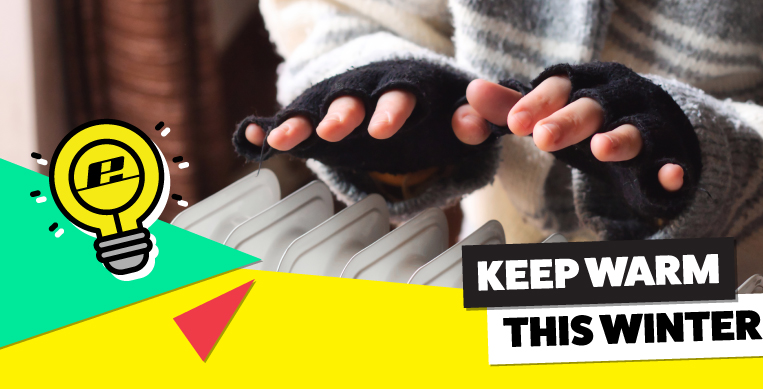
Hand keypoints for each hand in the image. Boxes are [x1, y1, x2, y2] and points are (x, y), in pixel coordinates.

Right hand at [244, 91, 493, 149]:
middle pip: (354, 100)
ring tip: (286, 138)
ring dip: (305, 122)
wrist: (402, 92)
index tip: (383, 129)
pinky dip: (271, 131)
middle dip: (344, 113)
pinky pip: (291, 123)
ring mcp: (339, 106)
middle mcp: (366, 94)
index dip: (392, 110)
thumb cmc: (437, 110)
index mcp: (404, 90)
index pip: (399, 96)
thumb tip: (475, 124)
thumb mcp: (461, 113)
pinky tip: (253, 139)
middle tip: (337, 129)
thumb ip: (475, 121)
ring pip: (319, 111)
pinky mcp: (317, 122)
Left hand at [463, 77, 683, 191]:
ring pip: (636, 130)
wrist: (655, 130)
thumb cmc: (589, 119)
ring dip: (619, 138)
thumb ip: (509, 107)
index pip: (558, 86)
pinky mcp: (670, 154)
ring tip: (601, 149)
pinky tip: (669, 178)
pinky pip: (673, 162)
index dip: (536, 103)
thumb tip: (469, 94)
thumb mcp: (550, 113)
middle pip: (592, 106)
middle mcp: (618, 98)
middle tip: (542, 138)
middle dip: (568, 120)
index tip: (513, 123)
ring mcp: (648, 124)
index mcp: (584, 84)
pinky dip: (671, 170)